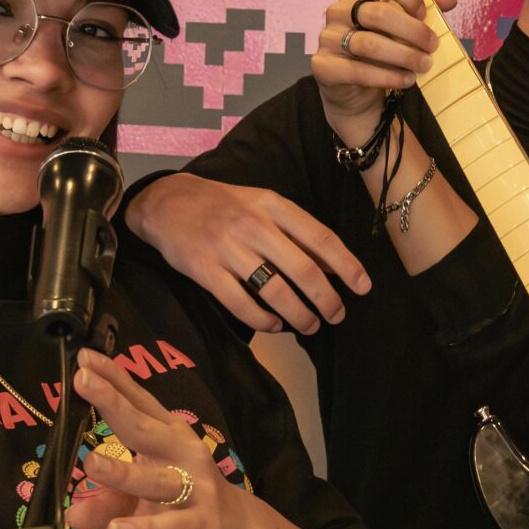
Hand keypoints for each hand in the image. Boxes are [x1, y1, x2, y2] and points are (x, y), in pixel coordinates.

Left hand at [65, 348, 272, 528]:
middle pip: (144, 427)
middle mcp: (182, 453)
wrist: (236, 527)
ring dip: (123, 473)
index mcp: (167, 435)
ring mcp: (195, 487)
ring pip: (155, 480)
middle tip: (83, 380)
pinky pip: (169, 525)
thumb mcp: (142, 496)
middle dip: (113, 403)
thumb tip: (72, 515)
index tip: (84, 358)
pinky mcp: (200, 521)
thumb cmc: (185, 498)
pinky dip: (144, 528)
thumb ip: (107, 500)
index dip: (113, 378)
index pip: (138, 402)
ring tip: (91, 464)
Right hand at [127, 174, 370, 335]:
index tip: (363, 287)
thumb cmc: (223, 205)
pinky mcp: (205, 271)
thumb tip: (332, 265)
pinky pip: (242, 304)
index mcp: (272, 206)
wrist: (166, 202)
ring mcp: (228, 248)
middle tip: (337, 315)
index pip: (320, 238)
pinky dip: (264, 321)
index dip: (346, 266)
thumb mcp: (261, 205)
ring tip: (310, 325)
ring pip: (275, 292)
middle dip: (327, 300)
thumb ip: (295, 232)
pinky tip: (275, 325)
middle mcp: (253, 225)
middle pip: (303, 271)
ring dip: (300, 315)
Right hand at [310, 0, 454, 146]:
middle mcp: (338, 10)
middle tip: (433, 46)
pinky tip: (406, 80)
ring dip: (404, 56)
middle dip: (413, 31)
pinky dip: (388, 77)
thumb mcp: (405, 23)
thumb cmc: (382, 50)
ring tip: (424, 65)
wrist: (356, 91)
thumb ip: (427, 3)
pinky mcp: (325, 67)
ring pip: (369, 44)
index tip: (425, 14)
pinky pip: (358, 71)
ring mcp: (328, 38)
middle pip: (378, 13)